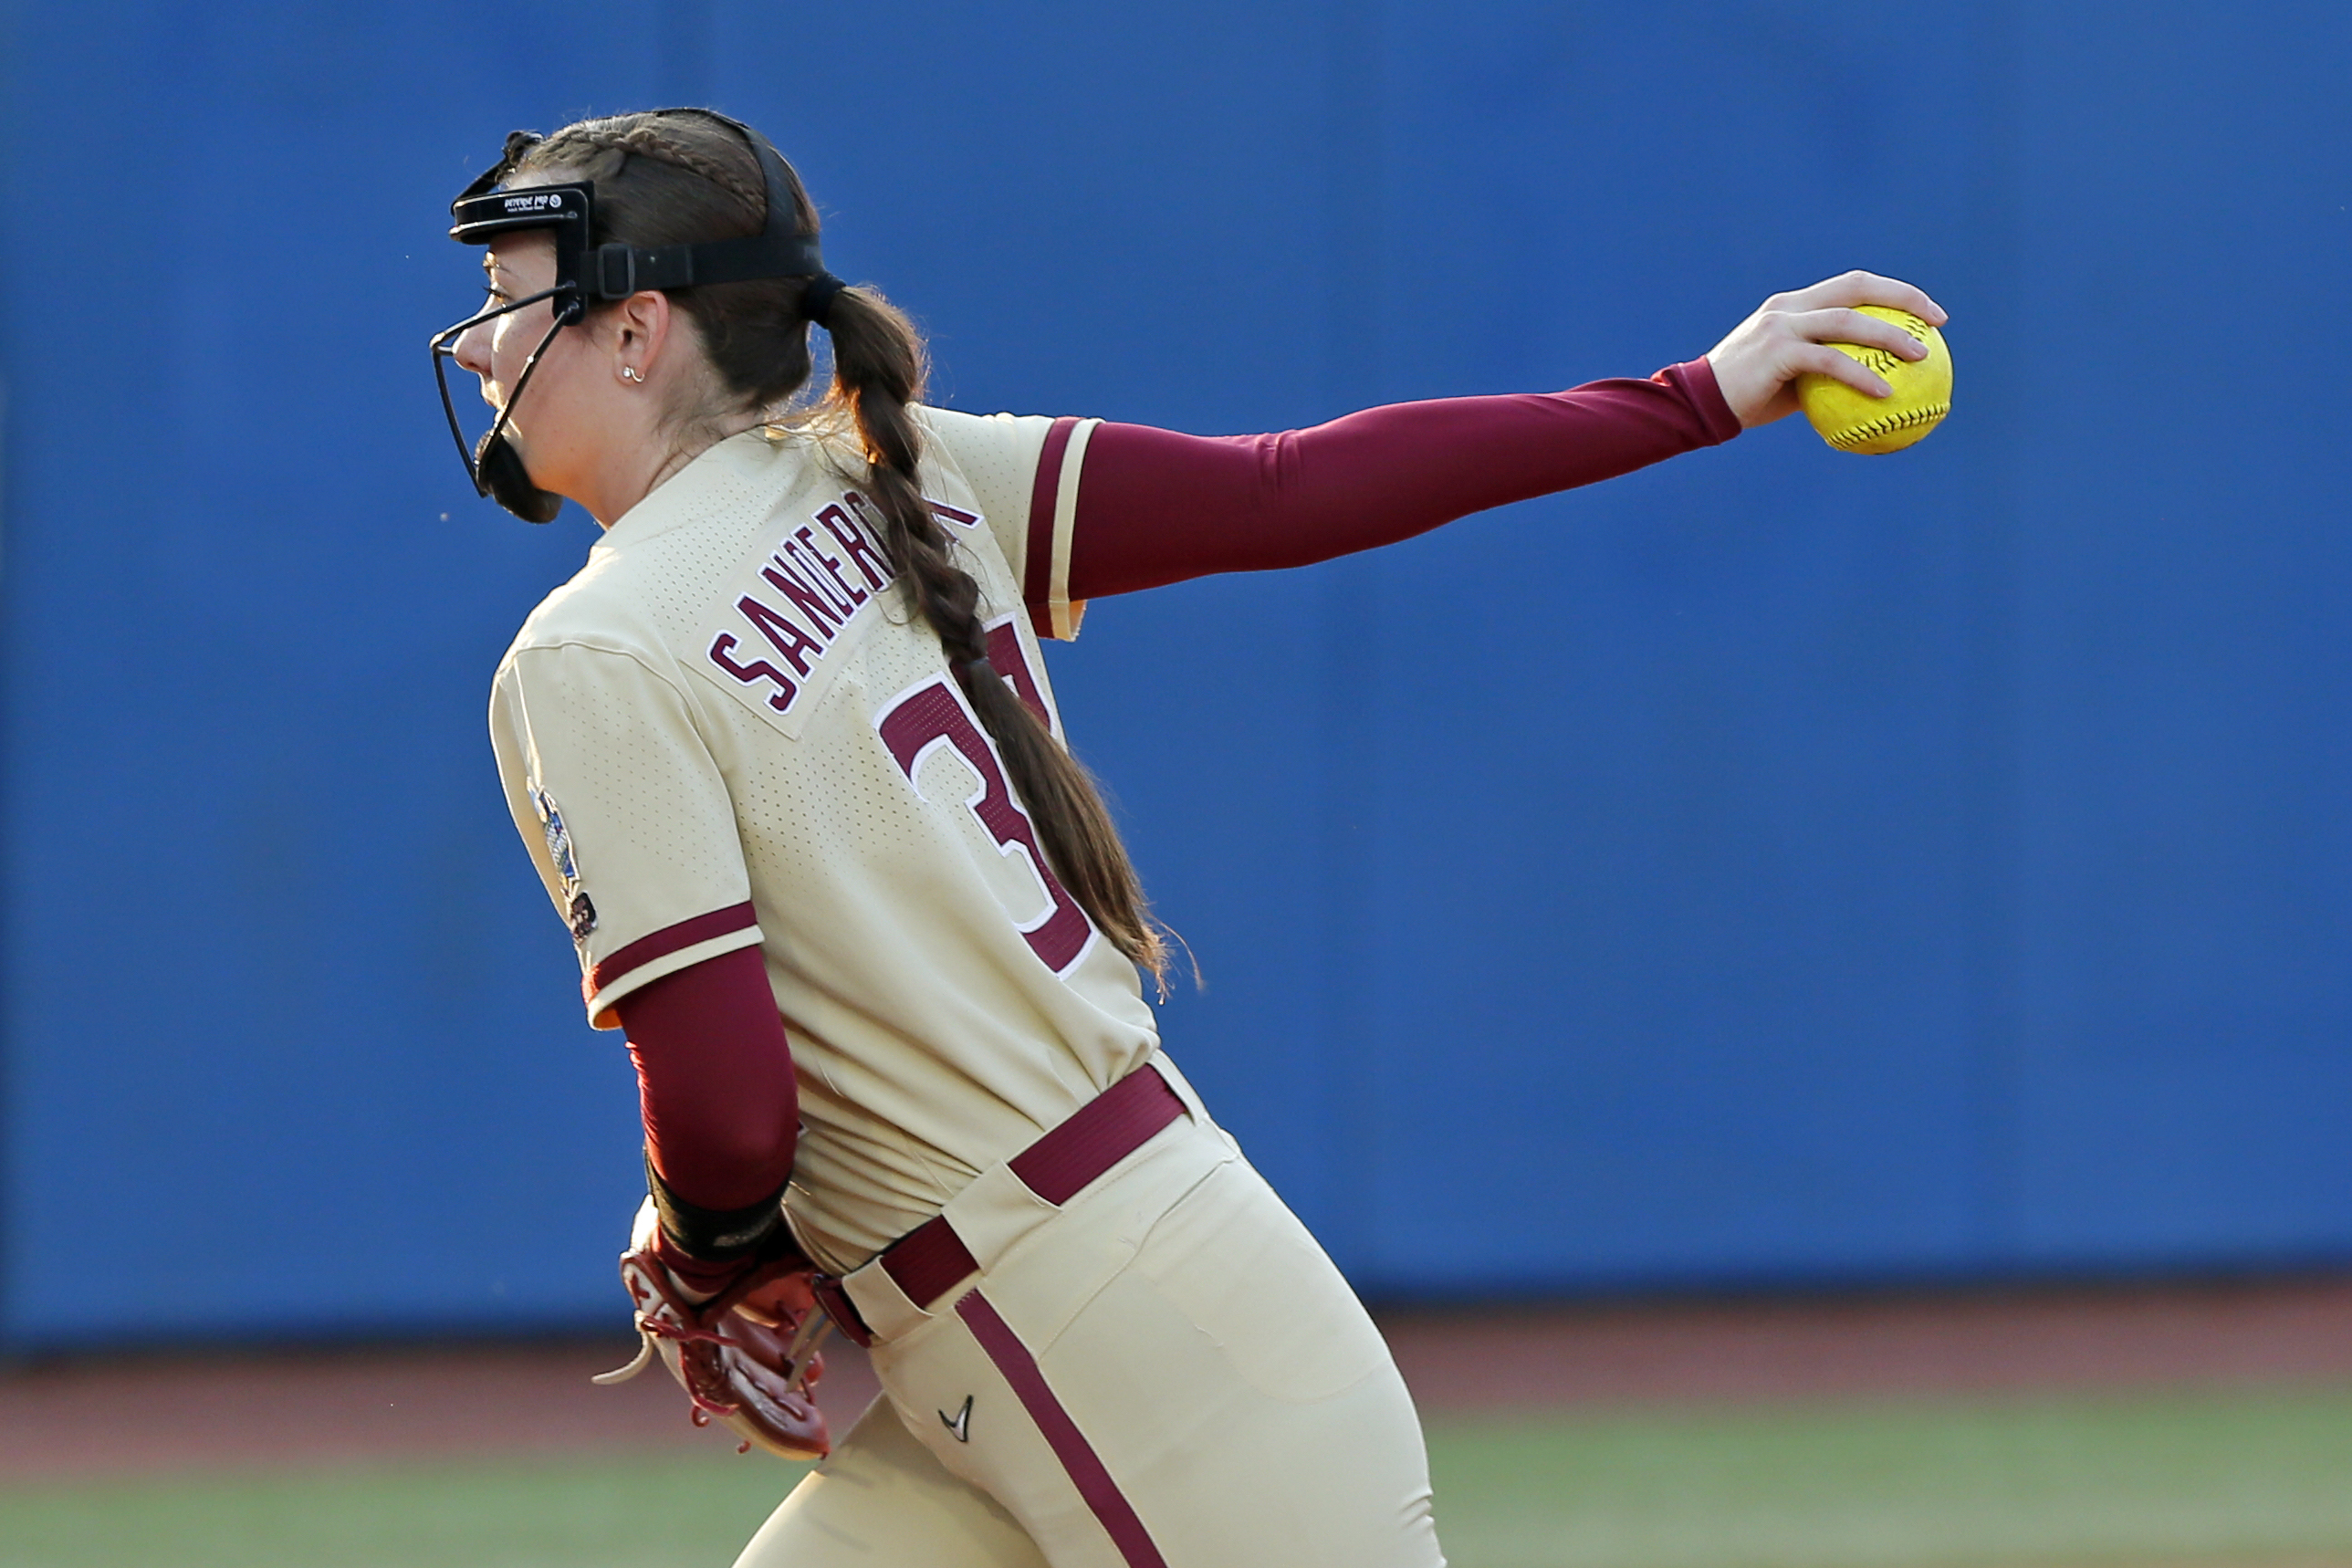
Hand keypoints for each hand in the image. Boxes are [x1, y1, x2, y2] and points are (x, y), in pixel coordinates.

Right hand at [1704, 271, 1947, 428]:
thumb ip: (1824, 373)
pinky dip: (1861, 375)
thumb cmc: (1747, 398)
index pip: (1852, 285)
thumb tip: (1873, 390)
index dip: (1894, 292)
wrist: (1699, 404)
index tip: (1927, 314)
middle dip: (1903, 298)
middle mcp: (1789, 307)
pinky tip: (1885, 393)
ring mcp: (1781, 326)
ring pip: (1848, 321)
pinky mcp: (1777, 351)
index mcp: (1794, 305)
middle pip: (1856, 287)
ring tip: (1921, 357)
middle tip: (1937, 322)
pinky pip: (1829, 361)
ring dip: (1890, 335)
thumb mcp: (1788, 380)